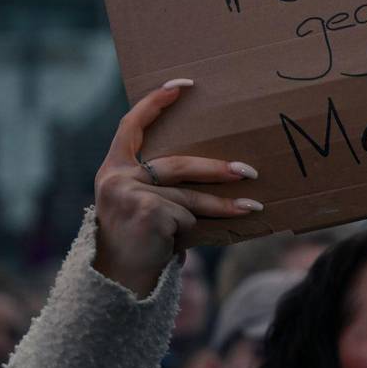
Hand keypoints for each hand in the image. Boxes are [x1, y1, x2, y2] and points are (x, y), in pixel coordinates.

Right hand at [93, 79, 261, 296]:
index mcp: (114, 168)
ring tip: (252, 207)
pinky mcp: (147, 211)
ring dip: (223, 205)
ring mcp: (129, 193)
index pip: (131, 125)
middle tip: (247, 171)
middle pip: (177, 164)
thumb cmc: (139, 242)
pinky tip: (173, 246)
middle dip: (216, 169)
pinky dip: (188, 233)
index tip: (181, 85)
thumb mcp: (141, 205)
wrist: (117, 282)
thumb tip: (216, 168)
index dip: (155, 103)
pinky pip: (185, 218)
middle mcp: (116, 177)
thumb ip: (161, 185)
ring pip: (188, 197)